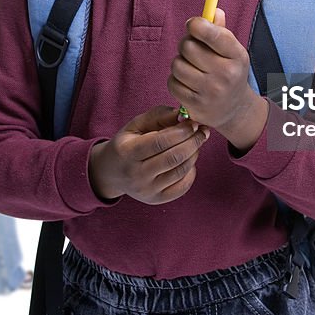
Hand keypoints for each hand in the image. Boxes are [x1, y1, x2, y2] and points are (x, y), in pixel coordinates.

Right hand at [88, 105, 210, 203]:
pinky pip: (182, 187)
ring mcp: (147, 190)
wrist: (112, 173)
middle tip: (203, 132)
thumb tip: (182, 114)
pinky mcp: (156, 200)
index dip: (181, 132)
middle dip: (193, 142)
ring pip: (180, 171)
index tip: (194, 123)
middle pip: (173, 158)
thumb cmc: (128, 143)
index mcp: (127, 153)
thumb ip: (158, 115)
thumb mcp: (136, 125)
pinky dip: (191, 171)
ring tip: (195, 143)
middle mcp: (136, 175)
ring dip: (194, 154)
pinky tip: (189, 160)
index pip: (159, 142)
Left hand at [168, 10, 264, 137]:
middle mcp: (226, 74)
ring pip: (177, 64)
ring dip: (179, 63)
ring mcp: (210, 92)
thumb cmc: (229, 72)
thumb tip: (213, 10)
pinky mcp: (196, 105)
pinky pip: (172, 82)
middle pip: (188, 47)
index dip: (197, 25)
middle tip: (192, 50)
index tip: (193, 25)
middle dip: (186, 44)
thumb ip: (220, 30)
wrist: (235, 109)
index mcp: (237, 55)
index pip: (212, 34)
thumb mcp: (232, 51)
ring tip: (190, 67)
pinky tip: (187, 82)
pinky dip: (176, 80)